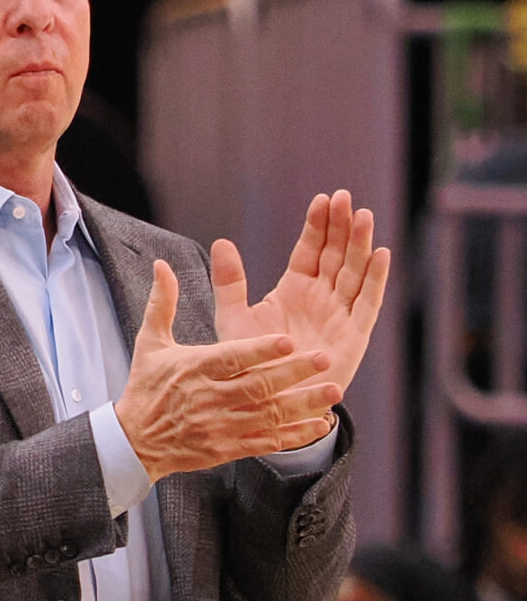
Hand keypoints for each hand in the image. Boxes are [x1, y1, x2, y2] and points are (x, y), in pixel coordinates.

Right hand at [115, 261, 341, 483]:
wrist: (135, 441)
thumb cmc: (146, 387)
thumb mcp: (150, 343)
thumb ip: (162, 303)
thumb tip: (161, 265)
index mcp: (194, 369)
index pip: (232, 358)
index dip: (260, 351)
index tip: (288, 339)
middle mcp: (209, 399)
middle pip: (257, 386)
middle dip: (293, 373)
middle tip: (324, 358)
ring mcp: (220, 427)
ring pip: (268, 415)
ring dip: (303, 404)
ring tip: (334, 390)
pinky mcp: (227, 450)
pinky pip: (266, 443)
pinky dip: (294, 436)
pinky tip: (320, 424)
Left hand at [211, 191, 389, 396]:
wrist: (267, 403)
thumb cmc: (250, 363)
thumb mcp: (233, 317)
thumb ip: (229, 282)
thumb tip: (220, 242)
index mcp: (294, 288)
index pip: (310, 249)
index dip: (317, 225)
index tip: (322, 199)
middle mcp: (320, 298)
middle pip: (336, 254)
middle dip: (342, 226)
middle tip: (345, 197)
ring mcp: (339, 315)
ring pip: (353, 272)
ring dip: (360, 244)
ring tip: (364, 216)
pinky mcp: (353, 336)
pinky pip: (367, 303)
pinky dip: (375, 280)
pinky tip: (381, 254)